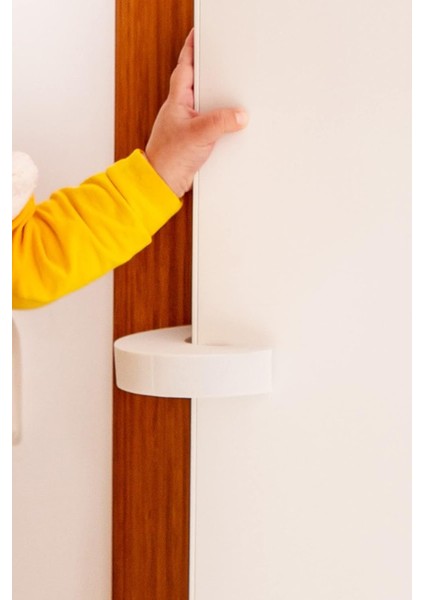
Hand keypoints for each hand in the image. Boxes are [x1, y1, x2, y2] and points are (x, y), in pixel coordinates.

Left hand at [145, 29, 247, 197]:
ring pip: (205, 104)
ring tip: (230, 95)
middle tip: (222, 61)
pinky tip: (228, 125)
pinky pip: (210, 123)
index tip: (200, 35)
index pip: (185, 66)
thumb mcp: (199, 134)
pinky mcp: (193, 139)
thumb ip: (221, 122)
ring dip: (216, 101)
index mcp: (177, 100)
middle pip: (198, 83)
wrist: (162, 182)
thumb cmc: (168, 157)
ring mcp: (187, 124)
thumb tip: (239, 115)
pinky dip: (219, 121)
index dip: (192, 49)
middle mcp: (181, 109)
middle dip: (210, 72)